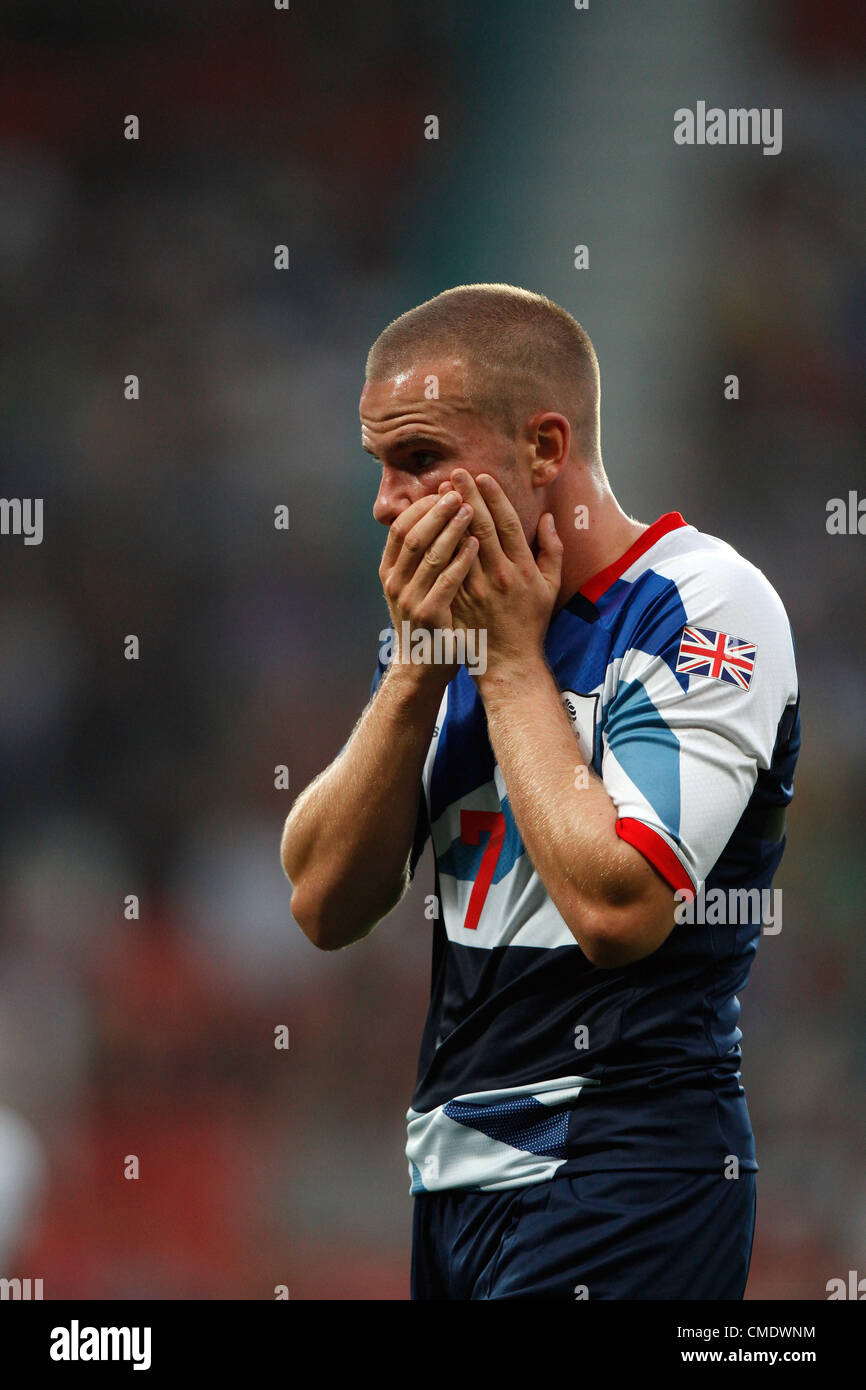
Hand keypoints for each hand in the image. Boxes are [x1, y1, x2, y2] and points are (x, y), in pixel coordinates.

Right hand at [378, 490, 478, 678]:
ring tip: (470, 510)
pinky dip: (461, 560)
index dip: (421, 507)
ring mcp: (410, 600)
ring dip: (450, 529)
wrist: (423, 666)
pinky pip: (447, 581)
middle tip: (458, 492)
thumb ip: (417, 556)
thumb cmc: (425, 620)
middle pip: (413, 536)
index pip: (399, 528)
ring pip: (429, 555)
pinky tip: (476, 544)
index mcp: (389, 572)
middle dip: (436, 512)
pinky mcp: (429, 616)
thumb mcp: (411, 586)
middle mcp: (395, 583)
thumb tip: (431, 514)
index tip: (443, 491)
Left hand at [444, 470, 562, 682]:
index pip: (507, 524)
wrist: (509, 662)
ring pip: (458, 544)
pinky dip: (437, 545)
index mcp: (523, 569)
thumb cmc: (531, 622)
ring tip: (440, 492)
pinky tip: (429, 526)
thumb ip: (552, 550)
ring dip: (448, 516)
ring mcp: (476, 590)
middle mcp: (499, 576)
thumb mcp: (551, 587)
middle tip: (455, 473)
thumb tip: (548, 518)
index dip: (494, 497)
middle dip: (467, 496)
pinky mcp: (457, 602)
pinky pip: (445, 568)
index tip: (483, 476)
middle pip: (480, 527)